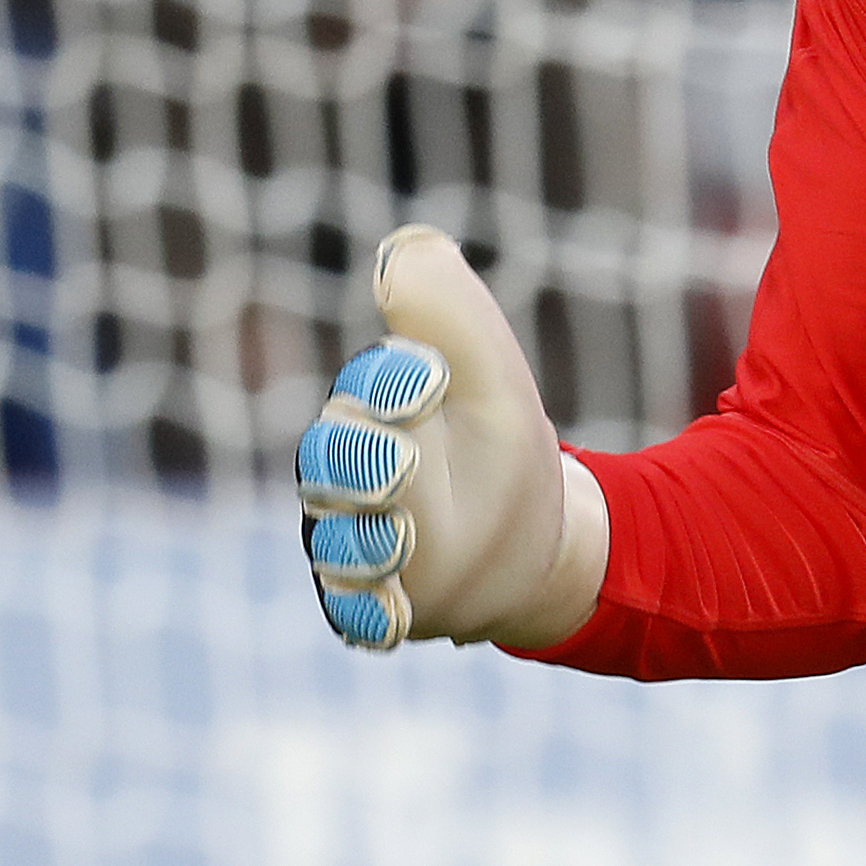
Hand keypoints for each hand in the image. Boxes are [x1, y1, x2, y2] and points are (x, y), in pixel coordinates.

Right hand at [297, 226, 609, 650]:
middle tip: (402, 465)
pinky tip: (394, 616)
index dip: (391, 382)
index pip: (365, 388)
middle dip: (361, 461)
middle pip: (331, 462)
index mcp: (375, 406)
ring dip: (366, 541)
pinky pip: (351, 610)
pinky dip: (369, 612)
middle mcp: (346, 471)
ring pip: (336, 539)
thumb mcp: (492, 374)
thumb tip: (405, 249)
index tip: (431, 379)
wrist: (534, 537)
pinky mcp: (370, 600)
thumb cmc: (499, 443)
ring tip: (403, 541)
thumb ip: (450, 310)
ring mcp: (352, 539)